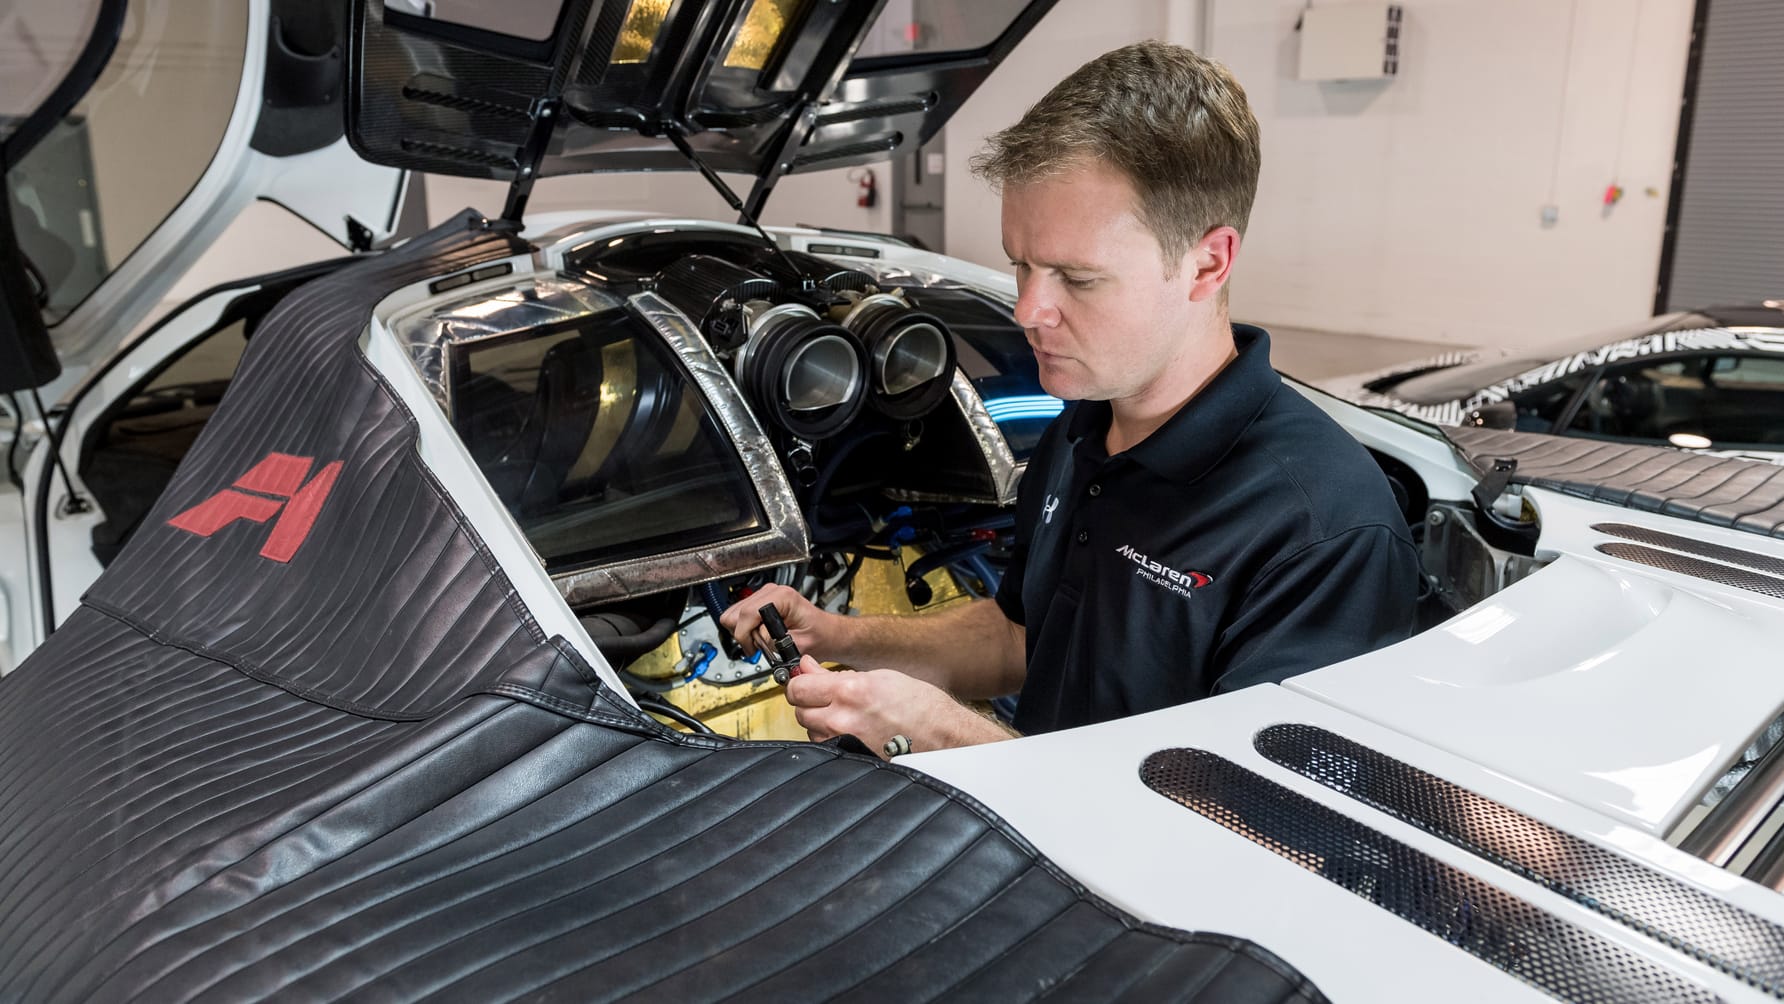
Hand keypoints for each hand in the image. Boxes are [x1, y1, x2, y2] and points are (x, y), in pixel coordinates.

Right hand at [718, 583, 831, 658]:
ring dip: (744, 633)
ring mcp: (764, 595)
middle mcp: (771, 592)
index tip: (755, 648)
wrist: (825, 633)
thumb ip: (775, 641)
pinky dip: (745, 630)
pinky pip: (739, 616)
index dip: (746, 635)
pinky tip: (759, 636)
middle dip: (743, 634)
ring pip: (733, 615)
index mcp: (782, 597)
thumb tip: (757, 639)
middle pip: (735, 613)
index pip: (747, 613)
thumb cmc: (818, 635)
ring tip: (761, 641)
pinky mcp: (760, 602)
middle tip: (758, 646)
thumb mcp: (799, 644)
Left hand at [782, 656, 1006, 757]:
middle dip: (807, 701)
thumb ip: (837, 674)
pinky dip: (829, 737)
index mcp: (850, 692)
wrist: (944, 738)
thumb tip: (808, 668)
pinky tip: (849, 730)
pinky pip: (824, 746)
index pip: (798, 687)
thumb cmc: (921, 706)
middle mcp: (842, 720)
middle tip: (825, 696)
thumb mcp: (880, 677)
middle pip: (799, 710)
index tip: (804, 679)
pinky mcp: (848, 759)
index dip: (799, 681)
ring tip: (845, 714)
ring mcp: (844, 743)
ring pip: (809, 730)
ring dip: (818, 720)